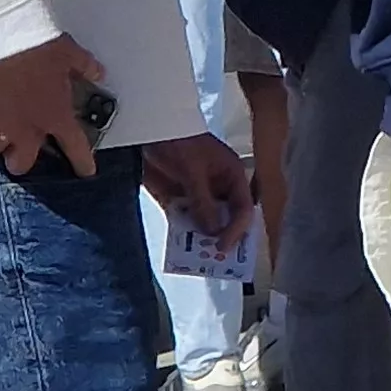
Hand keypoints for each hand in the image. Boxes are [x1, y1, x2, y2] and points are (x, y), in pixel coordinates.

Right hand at [0, 36, 105, 177]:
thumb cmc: (34, 44)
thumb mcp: (68, 52)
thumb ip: (83, 66)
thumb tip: (96, 72)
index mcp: (55, 116)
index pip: (74, 147)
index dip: (81, 162)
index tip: (84, 171)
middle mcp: (26, 130)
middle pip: (22, 162)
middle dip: (21, 157)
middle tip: (21, 146)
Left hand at [139, 133, 252, 250]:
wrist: (148, 130)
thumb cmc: (180, 142)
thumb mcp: (193, 170)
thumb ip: (203, 201)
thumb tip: (213, 231)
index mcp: (232, 177)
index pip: (242, 208)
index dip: (236, 229)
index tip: (223, 246)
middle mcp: (218, 189)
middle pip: (226, 219)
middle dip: (221, 237)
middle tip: (214, 260)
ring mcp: (197, 195)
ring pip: (204, 223)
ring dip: (200, 239)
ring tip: (196, 259)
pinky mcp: (176, 199)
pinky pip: (182, 221)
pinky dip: (181, 233)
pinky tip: (178, 248)